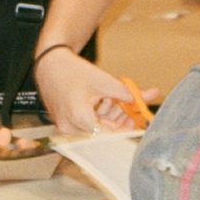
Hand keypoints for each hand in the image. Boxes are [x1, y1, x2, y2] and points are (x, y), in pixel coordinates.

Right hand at [34, 49, 160, 134]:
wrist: (49, 65)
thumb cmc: (72, 71)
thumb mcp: (105, 81)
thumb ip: (128, 93)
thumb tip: (150, 96)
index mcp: (80, 118)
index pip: (110, 133)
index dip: (126, 130)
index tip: (139, 126)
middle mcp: (71, 127)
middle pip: (103, 131)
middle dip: (119, 120)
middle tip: (132, 110)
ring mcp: (66, 127)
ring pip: (96, 128)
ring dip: (109, 116)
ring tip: (112, 99)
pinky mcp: (65, 124)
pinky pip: (87, 124)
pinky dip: (97, 115)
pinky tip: (101, 102)